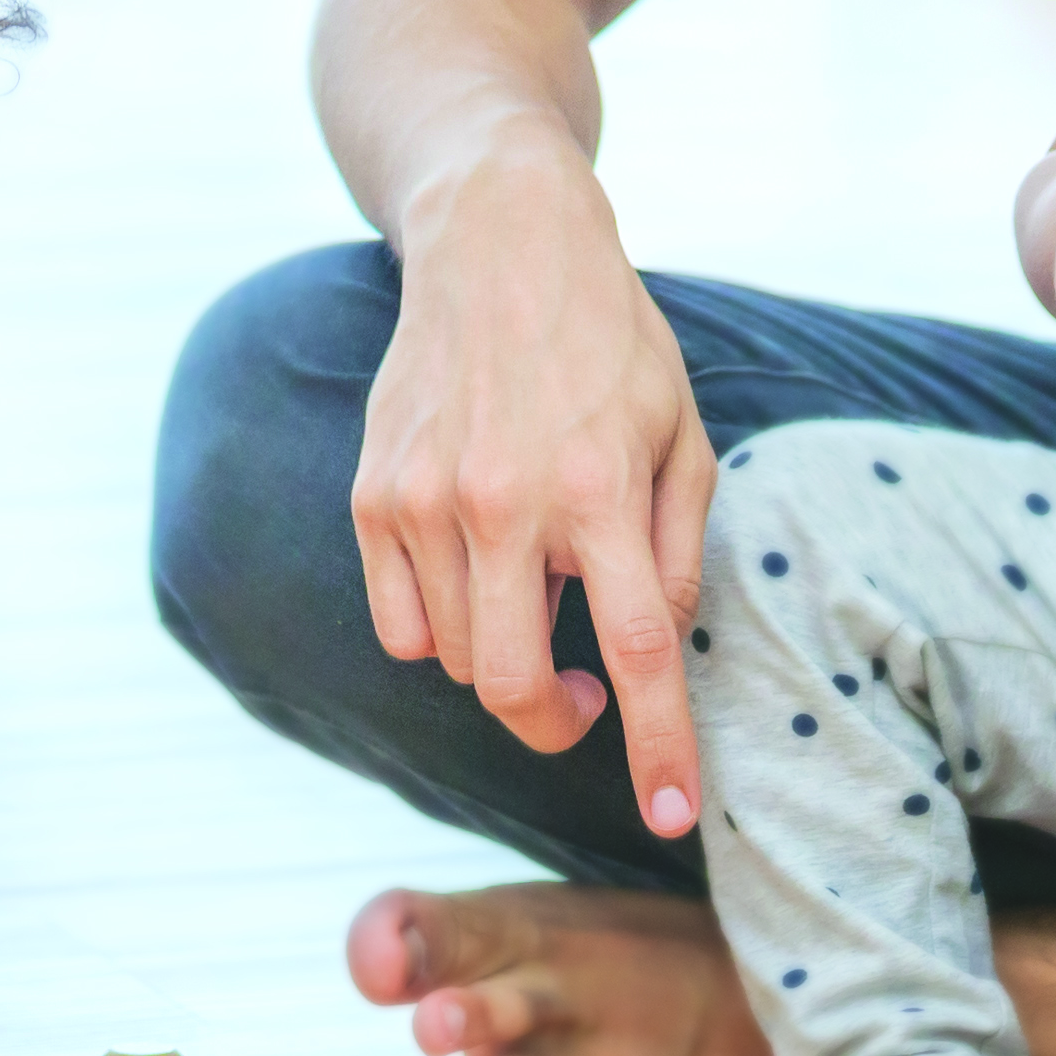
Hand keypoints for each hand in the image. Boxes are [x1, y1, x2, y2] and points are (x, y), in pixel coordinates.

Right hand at [351, 148, 712, 837]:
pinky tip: (472, 574)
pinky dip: (437, 630)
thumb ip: (677, 549)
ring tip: (532, 589)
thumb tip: (654, 649)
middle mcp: (506, 501)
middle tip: (581, 699)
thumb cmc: (608, 341)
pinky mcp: (372, 494)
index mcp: (603, 488)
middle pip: (515, 686)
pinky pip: (398, 624)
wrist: (498, 241)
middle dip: (555, 724)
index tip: (673, 815)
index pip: (639, 651)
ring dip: (500, 656)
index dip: (660, 747)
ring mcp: (426, 500)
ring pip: (455, 660)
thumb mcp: (683, 433)